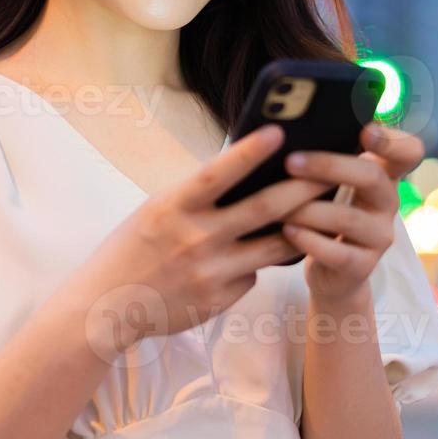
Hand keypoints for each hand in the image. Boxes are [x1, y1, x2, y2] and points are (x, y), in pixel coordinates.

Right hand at [73, 123, 333, 355]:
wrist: (106, 307)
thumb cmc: (132, 249)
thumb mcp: (157, 212)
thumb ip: (197, 197)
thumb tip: (245, 176)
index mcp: (173, 208)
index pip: (218, 173)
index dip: (250, 151)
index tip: (279, 131)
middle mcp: (195, 238)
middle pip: (264, 209)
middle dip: (303, 187)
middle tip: (331, 169)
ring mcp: (210, 272)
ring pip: (274, 246)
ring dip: (302, 226)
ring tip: (324, 208)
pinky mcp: (219, 299)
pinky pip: (252, 274)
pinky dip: (256, 262)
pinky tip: (252, 256)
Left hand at [279, 121, 424, 305]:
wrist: (330, 273)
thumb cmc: (324, 215)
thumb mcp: (329, 185)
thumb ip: (323, 158)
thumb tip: (283, 129)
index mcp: (383, 175)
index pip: (409, 151)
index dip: (393, 140)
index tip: (366, 130)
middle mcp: (388, 203)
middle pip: (372, 176)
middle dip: (329, 165)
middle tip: (291, 162)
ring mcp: (379, 237)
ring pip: (348, 217)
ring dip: (308, 209)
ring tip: (276, 205)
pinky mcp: (363, 266)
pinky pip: (337, 252)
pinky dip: (308, 240)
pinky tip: (287, 231)